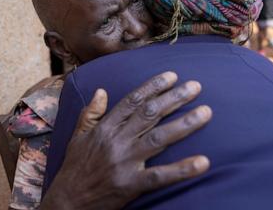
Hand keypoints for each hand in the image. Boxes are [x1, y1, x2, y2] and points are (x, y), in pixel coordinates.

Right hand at [40, 72, 211, 209]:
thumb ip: (90, 112)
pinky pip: (160, 176)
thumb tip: (101, 90)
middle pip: (150, 114)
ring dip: (185, 124)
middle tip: (196, 86)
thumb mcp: (77, 136)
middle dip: (175, 98)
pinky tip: (202, 162)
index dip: (154, 86)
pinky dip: (182, 169)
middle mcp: (116, 141)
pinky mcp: (130, 185)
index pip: (133, 101)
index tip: (172, 75)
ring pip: (159, 138)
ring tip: (206, 112)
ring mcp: (124, 163)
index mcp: (105, 128)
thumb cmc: (74, 168)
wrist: (66, 202)